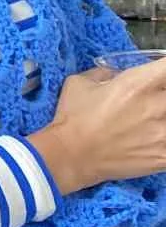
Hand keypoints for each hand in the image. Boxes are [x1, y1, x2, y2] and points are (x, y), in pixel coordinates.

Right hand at [29, 55, 165, 195]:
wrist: (71, 157)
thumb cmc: (73, 118)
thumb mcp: (80, 83)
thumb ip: (105, 74)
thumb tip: (116, 74)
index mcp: (137, 83)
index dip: (163, 69)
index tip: (157, 75)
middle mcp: (156, 105)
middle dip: (161, 95)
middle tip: (149, 102)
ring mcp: (164, 133)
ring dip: (162, 119)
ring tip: (147, 122)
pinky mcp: (165, 155)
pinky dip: (163, 140)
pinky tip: (151, 139)